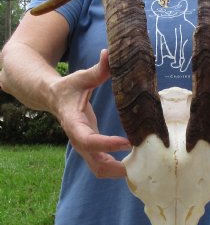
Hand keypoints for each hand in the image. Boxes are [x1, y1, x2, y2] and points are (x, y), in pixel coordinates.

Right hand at [49, 49, 130, 177]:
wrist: (53, 98)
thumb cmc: (68, 88)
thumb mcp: (81, 78)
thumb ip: (97, 70)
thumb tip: (110, 53)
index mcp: (73, 123)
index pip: (88, 140)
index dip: (107, 144)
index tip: (128, 143)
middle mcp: (78, 139)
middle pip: (95, 163)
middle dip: (117, 168)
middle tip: (141, 165)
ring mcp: (84, 146)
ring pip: (99, 168)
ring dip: (118, 171)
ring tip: (142, 166)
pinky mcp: (90, 148)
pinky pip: (102, 163)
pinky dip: (117, 166)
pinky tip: (135, 161)